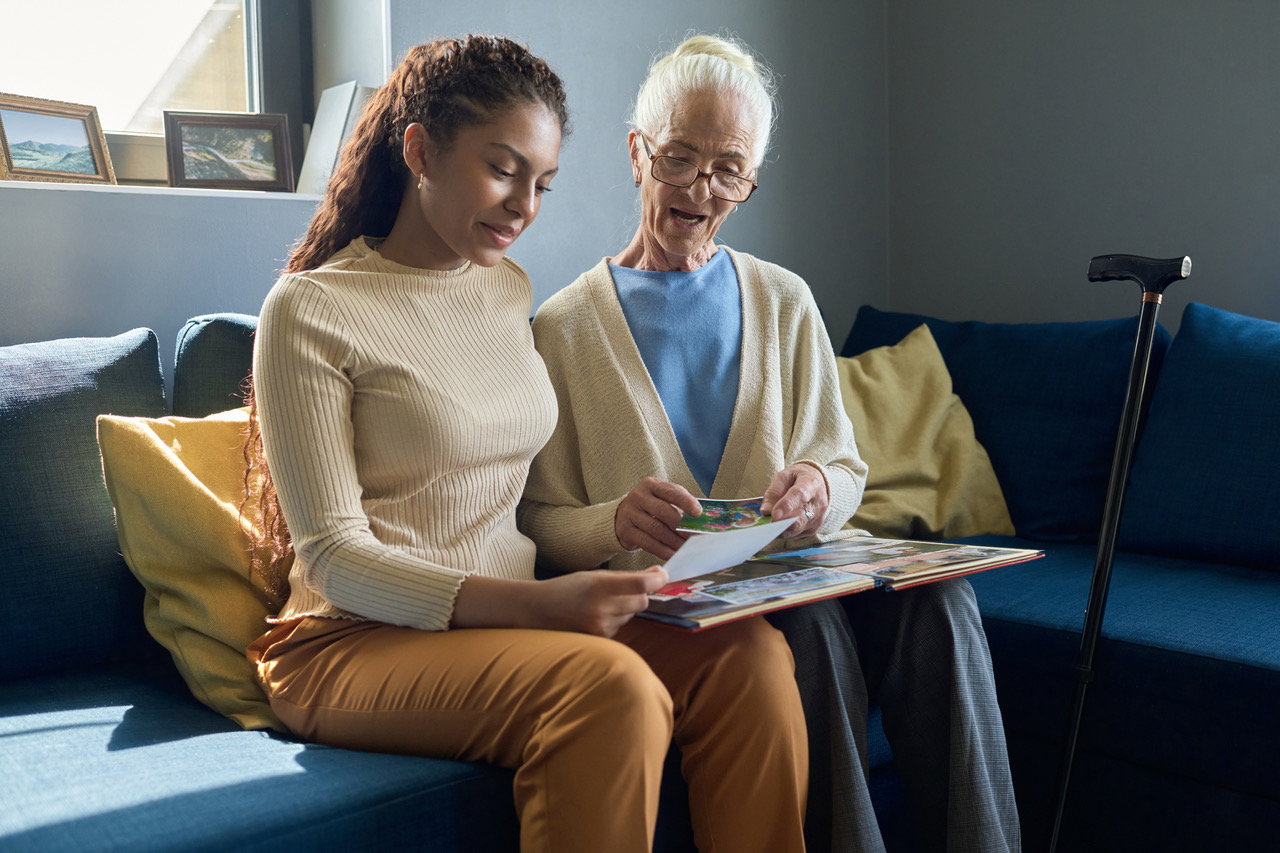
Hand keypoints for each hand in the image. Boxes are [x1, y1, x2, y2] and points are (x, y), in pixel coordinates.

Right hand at [535, 567, 669, 636]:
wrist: (538, 611)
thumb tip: (659, 573)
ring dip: (625, 607)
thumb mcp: (594, 575)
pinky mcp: (600, 639)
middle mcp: (601, 608)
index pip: (640, 585)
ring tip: (600, 603)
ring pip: (631, 614)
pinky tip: (595, 615)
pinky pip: (620, 626)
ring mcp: (601, 627)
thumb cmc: (567, 589)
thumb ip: (627, 576)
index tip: (664, 574)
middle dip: (641, 593)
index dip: (657, 579)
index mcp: (599, 586)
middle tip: (626, 588)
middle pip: (642, 601)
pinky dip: (615, 619)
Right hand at [615, 477, 700, 559]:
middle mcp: (638, 496)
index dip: (686, 502)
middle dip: (682, 526)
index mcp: (651, 485)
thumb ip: (679, 506)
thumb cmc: (650, 508)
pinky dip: (662, 550)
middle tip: (696, 537)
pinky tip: (673, 555)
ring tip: (687, 548)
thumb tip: (702, 522)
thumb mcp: (662, 499)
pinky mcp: (626, 531)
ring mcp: (630, 513)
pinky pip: (647, 543)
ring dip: (674, 541)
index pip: (672, 491)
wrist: (622, 516)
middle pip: (663, 511)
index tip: (699, 513)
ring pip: (656, 529)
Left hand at [760, 463, 828, 537]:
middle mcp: (818, 503)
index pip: (799, 495)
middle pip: (799, 518)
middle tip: (764, 525)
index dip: (786, 506)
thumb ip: (773, 492)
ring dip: (780, 529)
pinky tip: (778, 525)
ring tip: (768, 524)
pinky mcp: (813, 528)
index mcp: (811, 484)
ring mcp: (818, 517)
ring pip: (796, 528)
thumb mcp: (783, 476)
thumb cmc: (797, 478)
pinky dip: (785, 531)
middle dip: (780, 523)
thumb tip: (765, 511)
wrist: (816, 483)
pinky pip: (796, 534)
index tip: (773, 515)